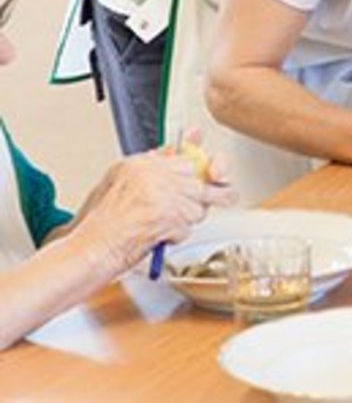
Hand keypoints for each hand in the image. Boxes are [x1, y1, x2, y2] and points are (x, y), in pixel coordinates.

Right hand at [74, 144, 237, 274]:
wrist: (90, 249)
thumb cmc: (101, 224)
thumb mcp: (118, 183)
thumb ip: (151, 168)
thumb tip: (181, 155)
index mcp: (141, 164)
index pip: (187, 160)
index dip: (199, 174)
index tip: (208, 177)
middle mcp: (153, 175)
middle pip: (199, 183)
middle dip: (197, 201)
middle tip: (184, 211)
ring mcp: (162, 195)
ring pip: (198, 208)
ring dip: (185, 222)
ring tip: (160, 226)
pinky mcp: (168, 217)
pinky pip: (189, 228)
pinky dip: (176, 237)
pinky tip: (157, 236)